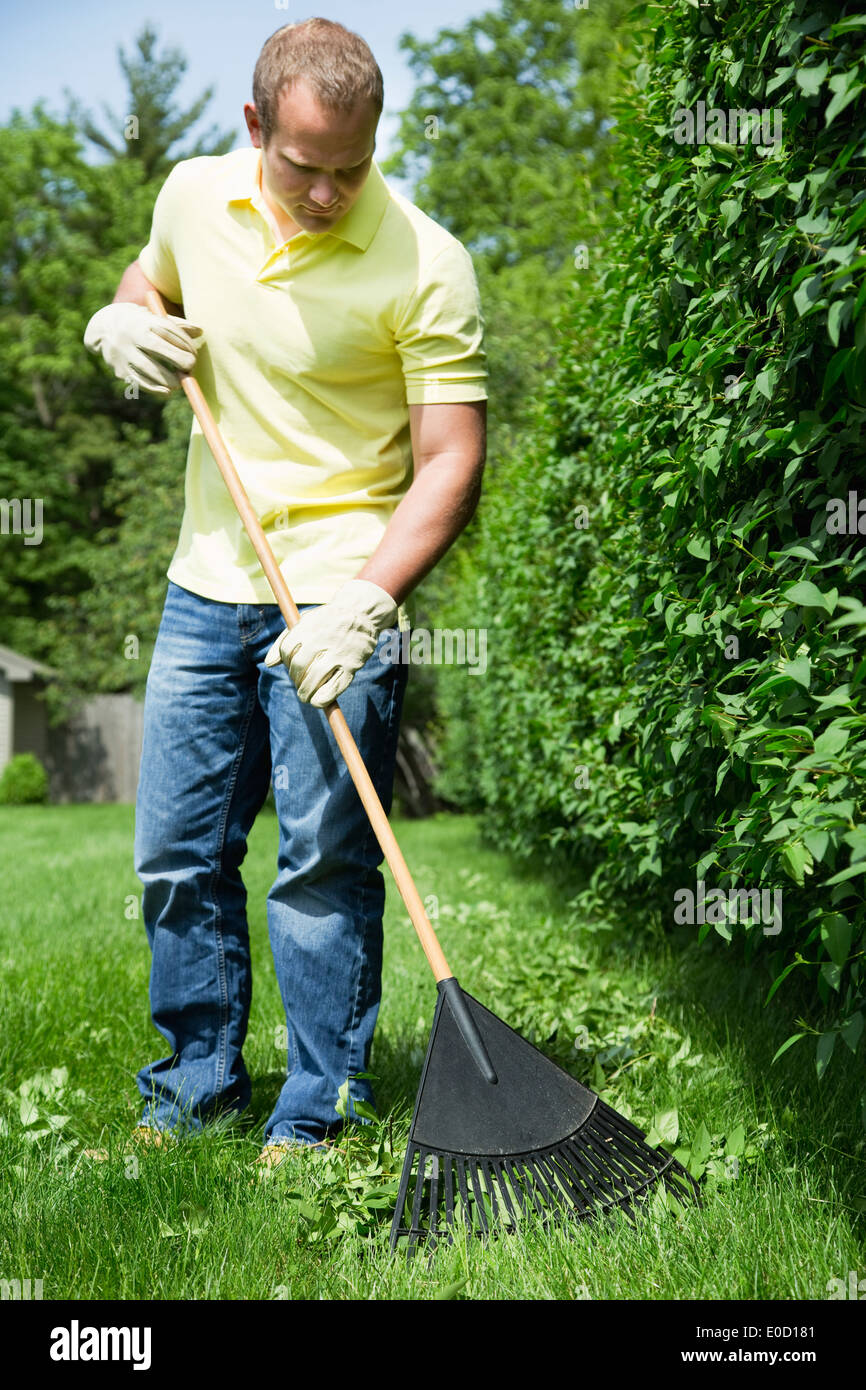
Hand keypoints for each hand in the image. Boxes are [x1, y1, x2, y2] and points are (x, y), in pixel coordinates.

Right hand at [83, 302, 203, 394]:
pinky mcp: (119, 369)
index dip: (184, 343)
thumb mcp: (154, 317)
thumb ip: (176, 325)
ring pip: (148, 368)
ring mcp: (123, 353)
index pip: (167, 331)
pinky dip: (154, 389)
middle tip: (190, 367)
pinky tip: (167, 391)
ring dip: (167, 378)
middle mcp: (131, 336)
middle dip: (178, 359)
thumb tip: (200, 331)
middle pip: (157, 348)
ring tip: (179, 382)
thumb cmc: (139, 322)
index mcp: (142, 320)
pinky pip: (138, 382)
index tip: (194, 352)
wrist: (102, 327)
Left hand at [265, 579, 397, 706]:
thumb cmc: (328, 620)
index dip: (286, 662)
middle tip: (299, 684)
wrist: (362, 613)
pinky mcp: (352, 665)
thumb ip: (284, 639)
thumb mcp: (305, 621)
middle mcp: (321, 640)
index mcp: (308, 627)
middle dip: (295, 679)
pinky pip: (335, 687)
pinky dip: (324, 698)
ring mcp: (337, 653)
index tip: (292, 667)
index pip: (287, 651)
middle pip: (298, 666)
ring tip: (305, 696)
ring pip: (314, 678)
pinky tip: (318, 701)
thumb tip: (268, 663)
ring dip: (306, 692)